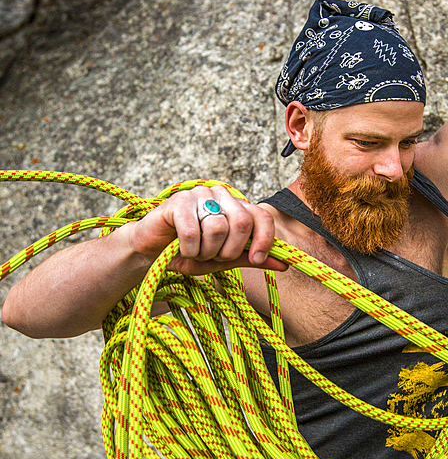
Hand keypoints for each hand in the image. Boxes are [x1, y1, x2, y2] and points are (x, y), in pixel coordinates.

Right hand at [127, 186, 287, 275]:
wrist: (152, 252)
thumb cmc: (189, 253)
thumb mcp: (224, 260)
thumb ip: (252, 258)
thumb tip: (285, 264)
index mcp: (237, 206)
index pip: (263, 216)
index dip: (264, 239)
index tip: (255, 259)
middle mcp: (222, 195)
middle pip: (242, 222)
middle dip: (229, 250)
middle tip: (213, 256)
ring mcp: (200, 194)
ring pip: (218, 228)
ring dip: (205, 251)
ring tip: (194, 251)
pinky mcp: (179, 200)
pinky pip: (193, 231)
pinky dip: (189, 248)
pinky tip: (180, 248)